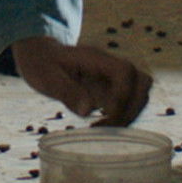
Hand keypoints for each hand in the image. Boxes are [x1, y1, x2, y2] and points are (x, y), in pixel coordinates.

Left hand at [12, 35, 152, 125]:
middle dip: (132, 107)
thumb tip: (87, 110)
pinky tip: (102, 125)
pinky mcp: (111, 87)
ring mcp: (112, 76)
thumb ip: (67, 91)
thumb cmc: (42, 64)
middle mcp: (109, 65)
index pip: (125, 71)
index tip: (105, 114)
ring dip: (130, 112)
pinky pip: (129, 100)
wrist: (40, 55)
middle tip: (107, 126)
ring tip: (105, 128)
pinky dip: (123, 114)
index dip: (123, 94)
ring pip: (140, 91)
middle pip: (141, 81)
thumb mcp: (47, 78)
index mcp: (96, 58)